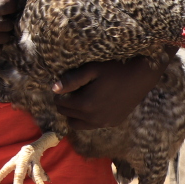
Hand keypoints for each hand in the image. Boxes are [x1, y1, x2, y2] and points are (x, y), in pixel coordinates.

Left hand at [53, 54, 170, 129]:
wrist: (141, 76)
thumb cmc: (114, 69)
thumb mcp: (90, 70)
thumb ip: (71, 80)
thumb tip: (54, 89)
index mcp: (86, 104)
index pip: (61, 104)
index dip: (57, 95)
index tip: (60, 87)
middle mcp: (95, 117)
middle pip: (68, 115)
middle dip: (64, 104)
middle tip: (68, 92)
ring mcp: (105, 122)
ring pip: (78, 124)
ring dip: (74, 114)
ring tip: (77, 99)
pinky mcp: (114, 122)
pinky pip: (92, 125)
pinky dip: (87, 118)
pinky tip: (91, 104)